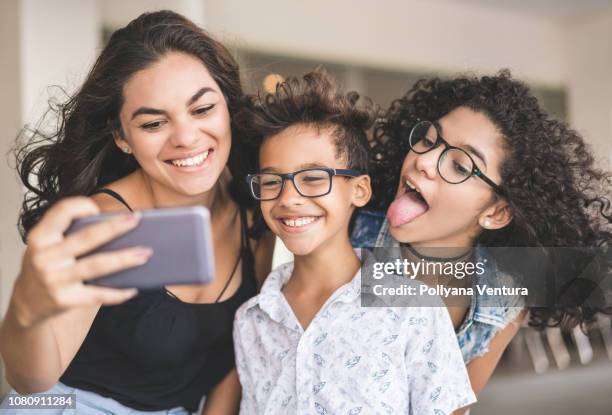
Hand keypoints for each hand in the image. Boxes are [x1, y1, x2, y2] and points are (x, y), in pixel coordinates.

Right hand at [11, 196, 151, 327]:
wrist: (27, 301)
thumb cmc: (48, 264)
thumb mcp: (49, 244)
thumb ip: (72, 233)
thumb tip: (119, 225)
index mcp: (41, 237)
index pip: (61, 212)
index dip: (80, 206)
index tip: (98, 207)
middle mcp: (45, 257)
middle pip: (87, 238)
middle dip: (115, 228)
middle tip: (136, 220)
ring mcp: (54, 279)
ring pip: (97, 265)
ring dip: (125, 258)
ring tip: (146, 253)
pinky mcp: (64, 300)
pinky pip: (98, 295)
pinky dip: (118, 292)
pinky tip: (134, 287)